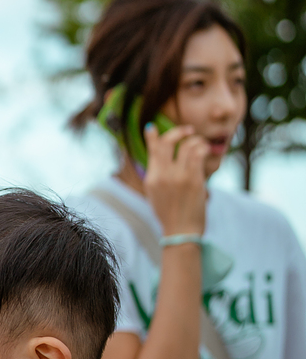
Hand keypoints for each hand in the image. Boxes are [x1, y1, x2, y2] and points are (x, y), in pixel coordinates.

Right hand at [143, 123, 208, 237]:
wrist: (181, 231)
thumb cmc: (170, 214)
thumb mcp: (155, 194)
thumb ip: (156, 174)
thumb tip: (158, 157)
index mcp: (152, 178)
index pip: (152, 150)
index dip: (152, 136)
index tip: (152, 127)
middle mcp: (163, 175)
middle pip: (168, 142)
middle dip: (179, 132)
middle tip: (188, 130)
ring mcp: (178, 177)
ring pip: (186, 146)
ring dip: (196, 140)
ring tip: (201, 143)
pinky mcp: (194, 180)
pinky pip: (198, 155)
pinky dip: (203, 149)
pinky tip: (206, 151)